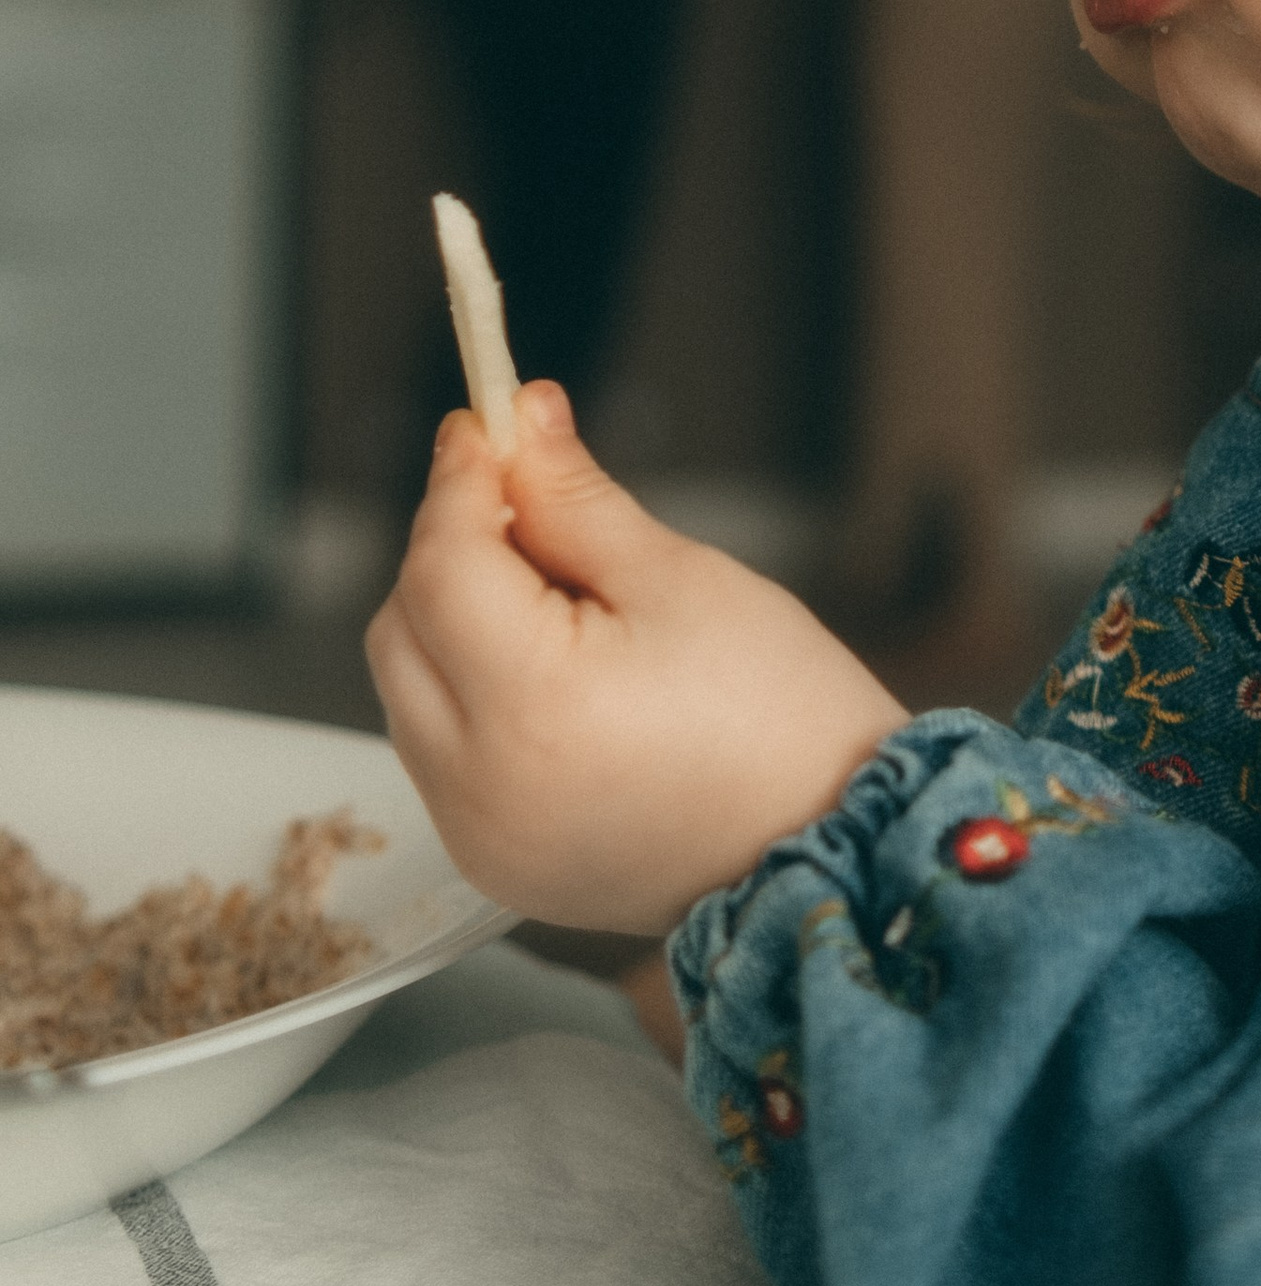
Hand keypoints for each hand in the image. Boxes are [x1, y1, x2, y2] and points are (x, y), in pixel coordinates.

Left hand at [367, 383, 907, 931]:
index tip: (490, 428)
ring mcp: (480, 838)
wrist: (834, 845)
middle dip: (452, 554)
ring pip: (410, 693)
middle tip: (532, 510)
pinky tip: (557, 679)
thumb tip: (519, 419)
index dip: (459, 484)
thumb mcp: (680, 578)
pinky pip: (441, 757)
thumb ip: (574, 499)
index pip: (440, 565)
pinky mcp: (495, 866)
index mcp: (532, 707)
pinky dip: (473, 700)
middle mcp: (480, 786)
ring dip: (455, 628)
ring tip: (562, 605)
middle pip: (401, 630)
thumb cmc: (782, 715)